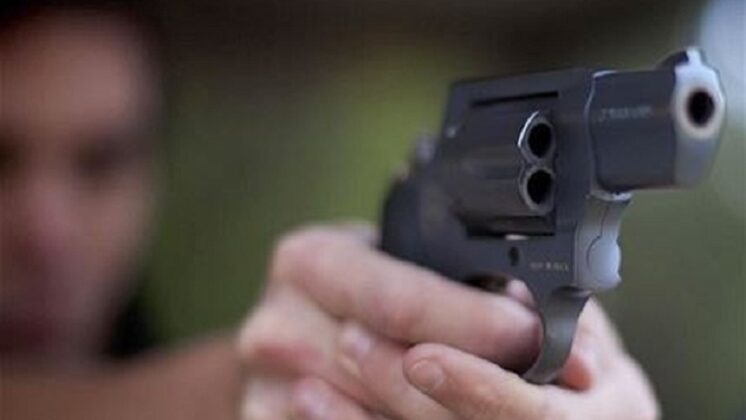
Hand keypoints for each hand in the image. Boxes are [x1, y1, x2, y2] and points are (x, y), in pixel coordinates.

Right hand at [236, 224, 656, 418]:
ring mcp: (265, 388)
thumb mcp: (404, 266)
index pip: (396, 301)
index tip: (529, 335)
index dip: (471, 323)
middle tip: (546, 381)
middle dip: (474, 378)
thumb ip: (463, 285)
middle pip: (389, 370)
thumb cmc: (366, 291)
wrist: (308, 331)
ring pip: (374, 416)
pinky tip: (437, 418)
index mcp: (308, 260)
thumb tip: (553, 333)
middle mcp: (274, 325)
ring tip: (497, 404)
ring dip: (446, 412)